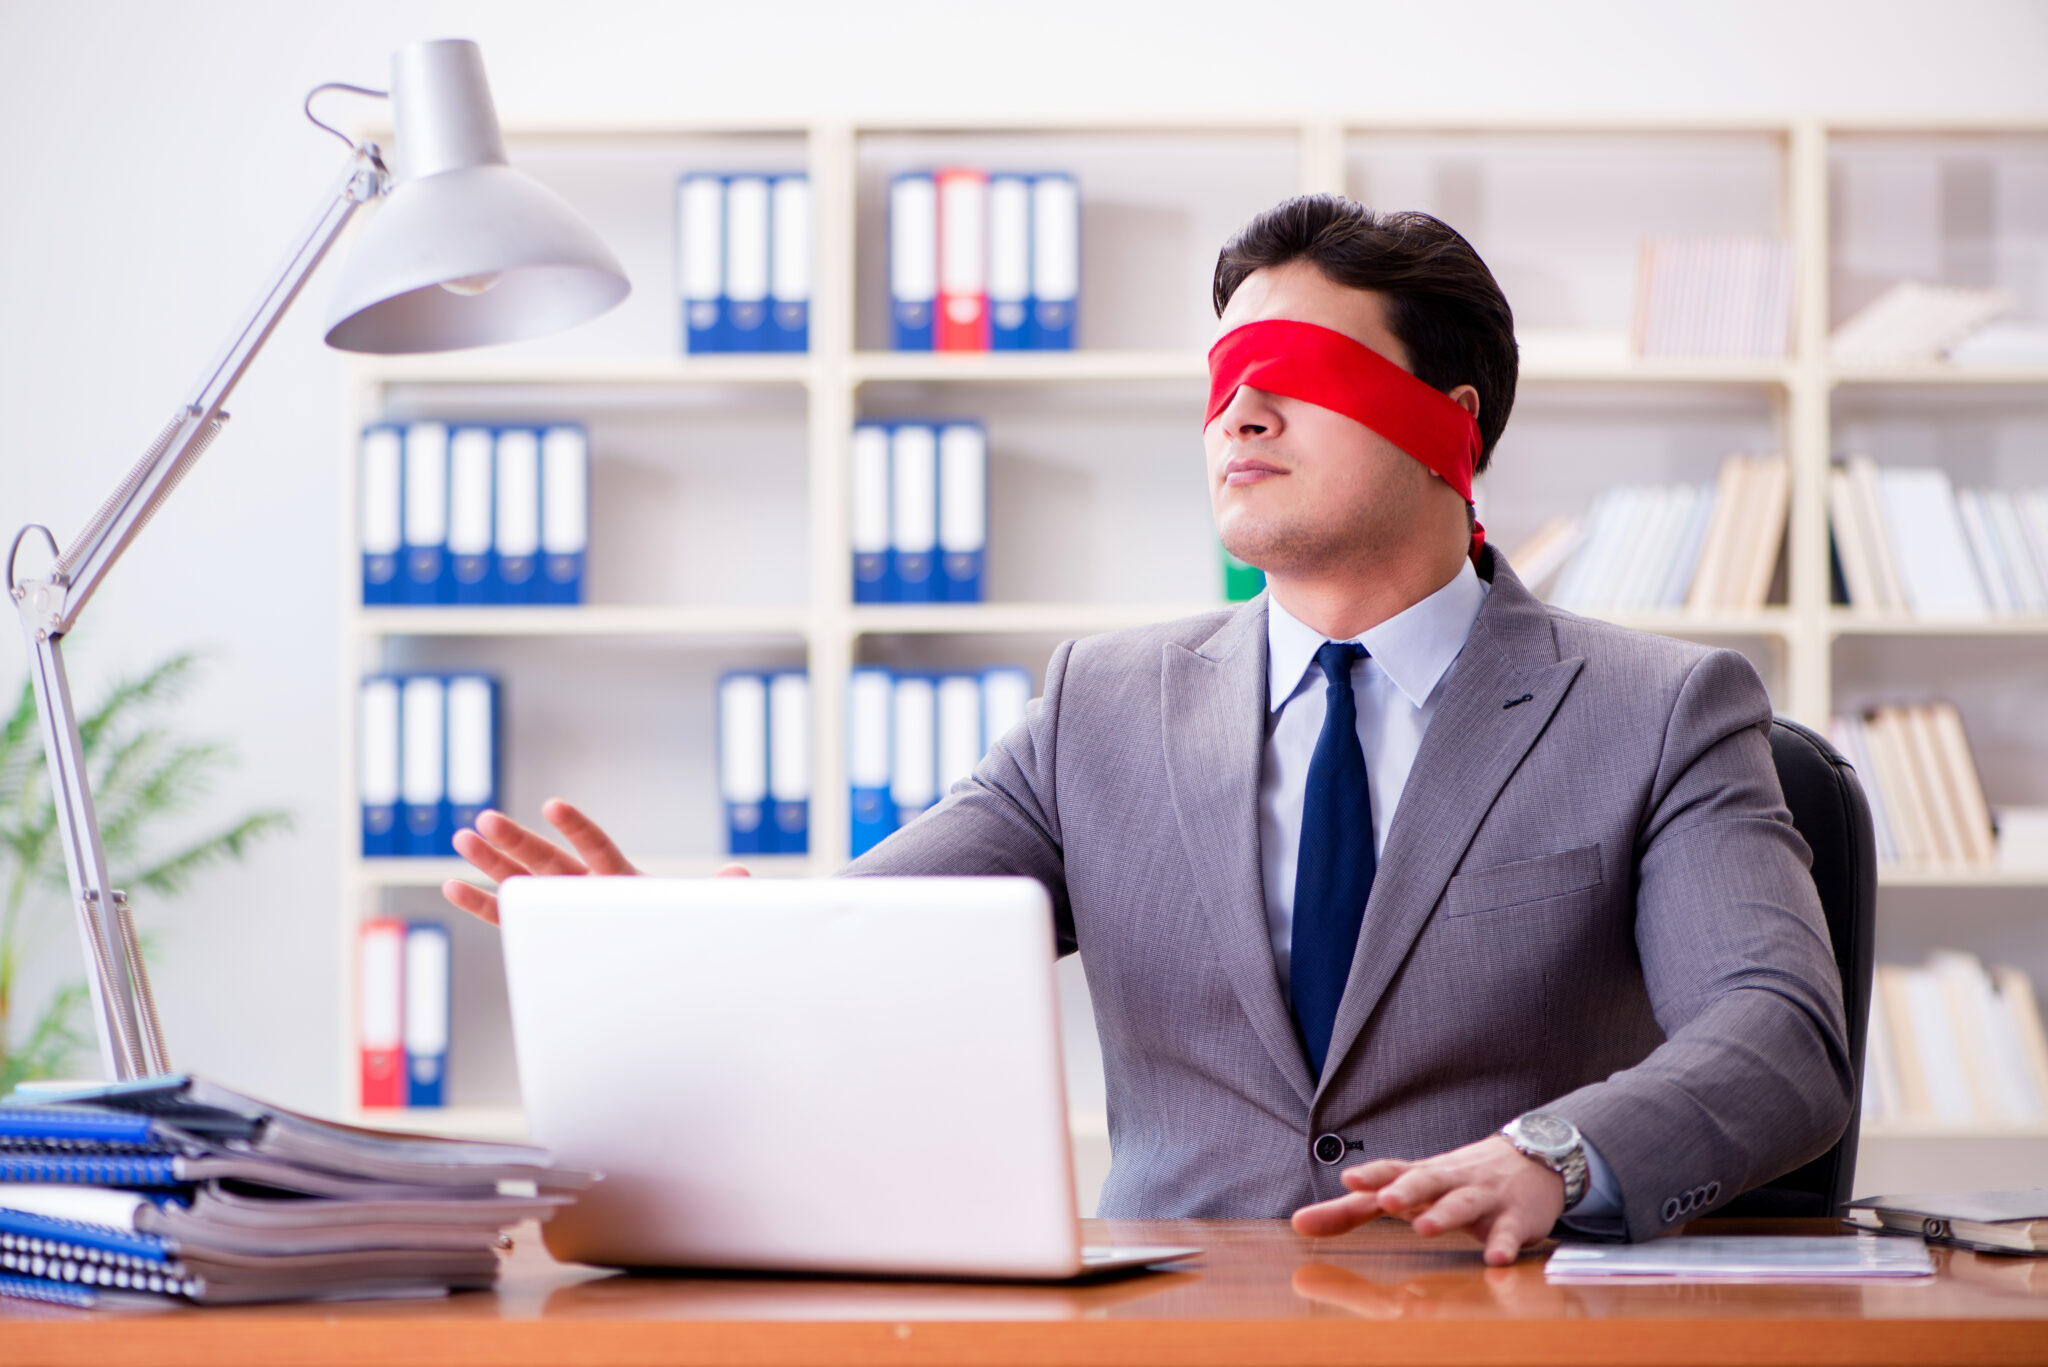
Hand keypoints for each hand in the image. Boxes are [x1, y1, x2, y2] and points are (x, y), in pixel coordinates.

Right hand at [441, 797, 748, 923]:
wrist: (672, 973)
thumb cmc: (686, 937)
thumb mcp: (704, 915)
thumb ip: (720, 894)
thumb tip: (741, 877)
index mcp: (623, 879)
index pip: (596, 848)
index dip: (577, 828)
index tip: (554, 806)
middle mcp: (588, 888)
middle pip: (548, 860)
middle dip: (517, 841)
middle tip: (483, 817)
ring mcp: (564, 907)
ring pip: (522, 882)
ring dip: (491, 862)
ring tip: (461, 835)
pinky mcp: (547, 931)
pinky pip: (509, 919)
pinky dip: (482, 904)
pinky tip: (452, 885)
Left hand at [1290, 1135, 1564, 1265]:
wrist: (1531, 1160)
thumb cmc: (1451, 1181)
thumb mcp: (1404, 1191)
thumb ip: (1352, 1210)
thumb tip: (1297, 1223)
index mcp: (1420, 1176)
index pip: (1392, 1170)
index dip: (1371, 1174)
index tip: (1347, 1178)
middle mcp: (1449, 1181)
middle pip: (1426, 1179)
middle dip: (1405, 1188)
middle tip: (1386, 1200)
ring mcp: (1484, 1197)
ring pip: (1463, 1203)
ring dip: (1444, 1214)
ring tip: (1424, 1228)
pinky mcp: (1515, 1218)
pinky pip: (1508, 1232)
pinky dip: (1502, 1244)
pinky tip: (1493, 1259)